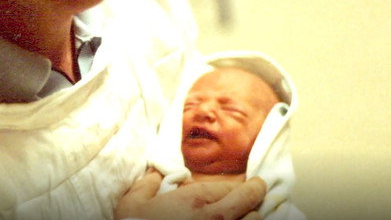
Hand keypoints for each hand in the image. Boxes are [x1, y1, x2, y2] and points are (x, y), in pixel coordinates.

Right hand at [115, 170, 265, 219]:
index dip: (235, 184)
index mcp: (195, 200)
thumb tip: (155, 175)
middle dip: (255, 191)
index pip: (230, 186)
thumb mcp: (132, 203)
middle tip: (258, 187)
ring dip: (252, 215)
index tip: (240, 184)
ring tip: (250, 212)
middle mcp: (215, 217)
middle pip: (250, 199)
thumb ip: (147, 184)